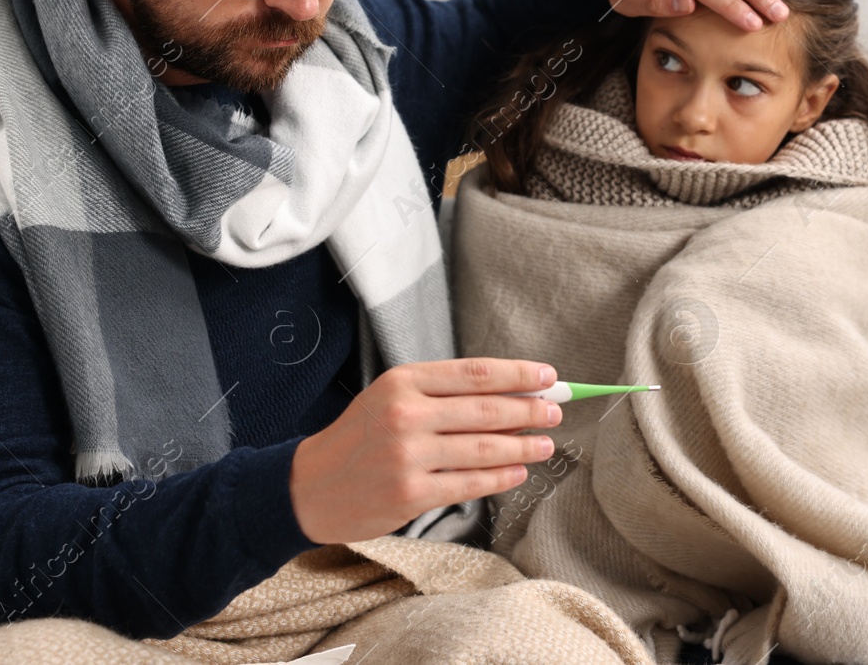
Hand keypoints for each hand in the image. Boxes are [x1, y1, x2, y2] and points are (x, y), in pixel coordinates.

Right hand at [288, 358, 563, 543]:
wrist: (311, 486)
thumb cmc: (360, 437)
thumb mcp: (391, 398)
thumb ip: (444, 394)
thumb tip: (512, 393)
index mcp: (403, 382)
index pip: (475, 373)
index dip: (518, 374)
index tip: (549, 377)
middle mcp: (406, 414)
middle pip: (486, 410)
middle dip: (530, 410)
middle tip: (556, 411)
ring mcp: (408, 456)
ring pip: (484, 448)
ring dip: (523, 446)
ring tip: (545, 444)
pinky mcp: (411, 493)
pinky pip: (470, 484)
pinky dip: (501, 477)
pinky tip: (518, 472)